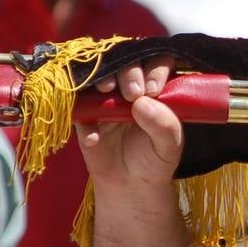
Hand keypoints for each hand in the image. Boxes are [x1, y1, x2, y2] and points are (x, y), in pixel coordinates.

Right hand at [75, 56, 181, 198]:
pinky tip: (94, 138)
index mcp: (155, 87)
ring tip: (107, 91)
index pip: (157, 62)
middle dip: (129, 72)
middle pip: (126, 62)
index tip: (153, 90)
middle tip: (133, 94)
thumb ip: (164, 125)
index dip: (155, 69)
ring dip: (102, 78)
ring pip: (99, 75)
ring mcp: (105, 98)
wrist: (130, 184)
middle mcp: (129, 86)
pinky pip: (78, 106)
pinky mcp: (85, 114)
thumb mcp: (169, 146)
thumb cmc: (154, 159)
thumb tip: (142, 102)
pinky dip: (84, 117)